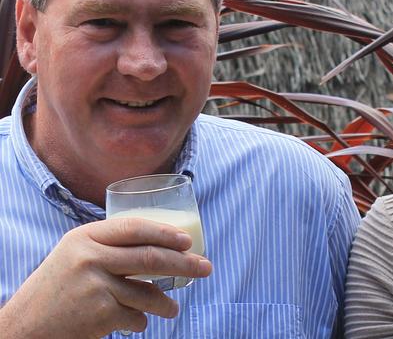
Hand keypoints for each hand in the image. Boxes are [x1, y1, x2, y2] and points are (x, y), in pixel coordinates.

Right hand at [0, 218, 211, 338]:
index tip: (187, 240)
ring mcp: (94, 287)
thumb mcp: (76, 253)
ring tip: (172, 309)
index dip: (164, 232)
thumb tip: (162, 242)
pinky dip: (141, 321)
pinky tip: (138, 322)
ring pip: (147, 291)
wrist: (24, 328)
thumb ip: (110, 245)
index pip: (133, 228)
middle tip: (205, 267)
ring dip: (166, 302)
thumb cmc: (57, 288)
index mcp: (85, 237)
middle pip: (148, 258)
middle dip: (183, 264)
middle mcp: (89, 258)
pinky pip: (135, 316)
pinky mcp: (98, 315)